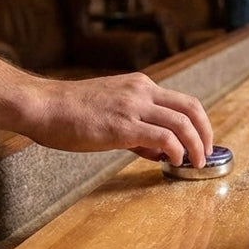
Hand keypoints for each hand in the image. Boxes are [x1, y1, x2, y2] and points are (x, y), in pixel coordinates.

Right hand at [25, 73, 213, 167]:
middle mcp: (142, 91)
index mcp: (140, 85)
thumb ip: (137, 128)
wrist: (42, 106)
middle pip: (191, 108)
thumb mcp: (110, 109)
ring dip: (195, 145)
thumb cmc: (69, 111)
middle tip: (206, 154)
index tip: (202, 142)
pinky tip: (174, 161)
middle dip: (205, 133)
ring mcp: (133, 106)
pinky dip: (176, 150)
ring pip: (182, 123)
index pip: (183, 101)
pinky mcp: (122, 126)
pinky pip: (163, 137)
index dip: (199, 123)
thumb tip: (159, 150)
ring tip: (195, 163)